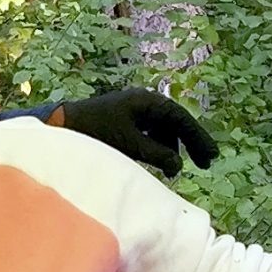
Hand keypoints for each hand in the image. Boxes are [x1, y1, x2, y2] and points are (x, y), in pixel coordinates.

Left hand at [50, 89, 218, 177]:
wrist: (62, 126)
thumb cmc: (94, 131)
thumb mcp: (129, 144)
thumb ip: (155, 154)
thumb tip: (178, 165)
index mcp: (146, 101)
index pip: (180, 118)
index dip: (197, 138)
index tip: (210, 157)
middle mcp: (143, 103)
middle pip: (175, 123)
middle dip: (189, 143)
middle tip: (205, 163)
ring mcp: (133, 111)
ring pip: (163, 129)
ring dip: (172, 148)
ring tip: (175, 170)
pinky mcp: (123, 122)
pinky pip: (149, 133)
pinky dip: (157, 147)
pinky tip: (160, 161)